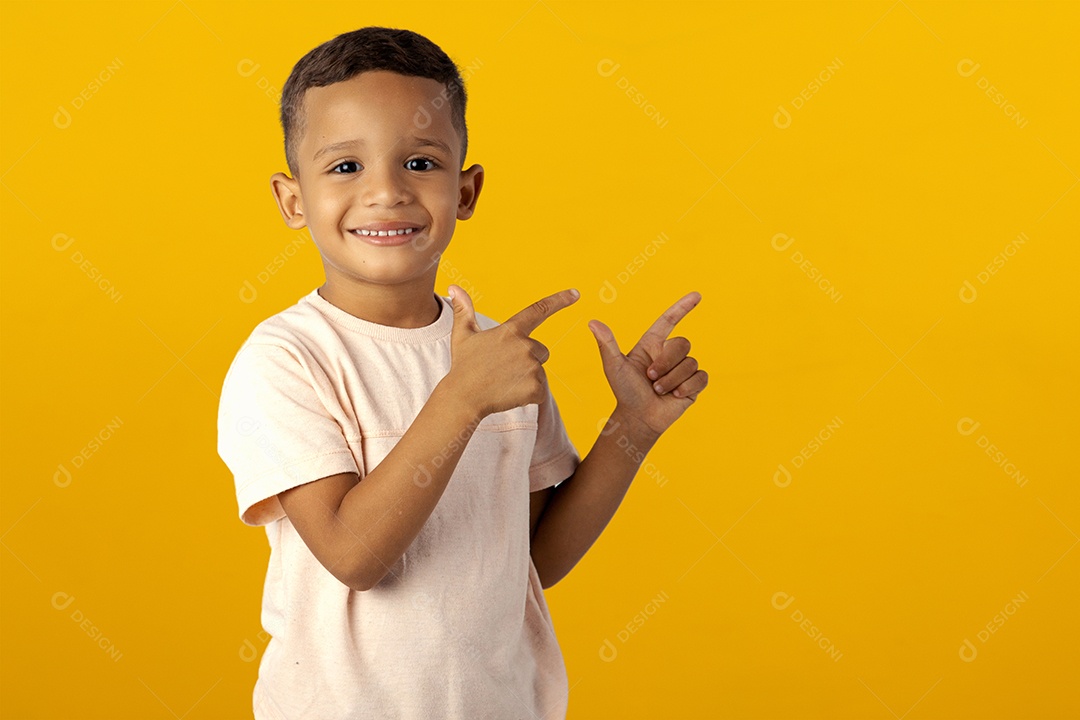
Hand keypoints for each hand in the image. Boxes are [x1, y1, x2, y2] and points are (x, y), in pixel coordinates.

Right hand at [446, 284, 579, 417]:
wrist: (463, 398)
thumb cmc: (463, 366)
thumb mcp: (463, 335)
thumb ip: (464, 310)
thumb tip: (453, 287)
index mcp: (511, 330)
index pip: (539, 310)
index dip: (559, 300)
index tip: (576, 293)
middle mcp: (526, 346)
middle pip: (541, 351)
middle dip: (528, 359)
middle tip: (504, 369)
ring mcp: (532, 367)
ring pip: (540, 371)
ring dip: (527, 378)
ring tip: (504, 383)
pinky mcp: (536, 388)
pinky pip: (540, 392)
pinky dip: (528, 396)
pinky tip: (510, 395)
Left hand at [588, 292, 706, 439]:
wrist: (638, 418)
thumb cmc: (625, 392)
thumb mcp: (614, 366)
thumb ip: (607, 344)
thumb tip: (592, 322)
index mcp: (652, 344)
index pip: (669, 320)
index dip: (682, 307)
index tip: (696, 295)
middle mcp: (669, 354)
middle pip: (682, 344)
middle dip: (665, 363)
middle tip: (650, 378)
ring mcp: (683, 369)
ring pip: (690, 363)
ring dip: (671, 380)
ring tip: (658, 390)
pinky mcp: (694, 384)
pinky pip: (700, 377)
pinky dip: (686, 387)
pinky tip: (674, 396)